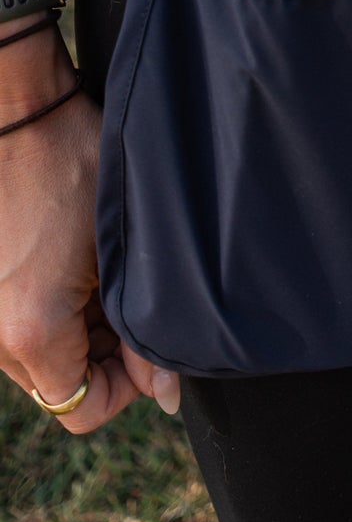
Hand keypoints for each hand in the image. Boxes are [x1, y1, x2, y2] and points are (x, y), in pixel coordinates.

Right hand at [0, 21, 177, 430]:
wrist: (16, 112)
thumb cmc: (73, 164)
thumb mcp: (123, 252)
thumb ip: (144, 332)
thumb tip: (166, 394)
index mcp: (29, 334)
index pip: (83, 408)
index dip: (130, 385)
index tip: (154, 342)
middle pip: (64, 380)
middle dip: (109, 349)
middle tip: (134, 290)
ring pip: (47, 351)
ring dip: (86, 324)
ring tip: (109, 267)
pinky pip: (27, 321)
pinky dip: (60, 304)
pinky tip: (83, 259)